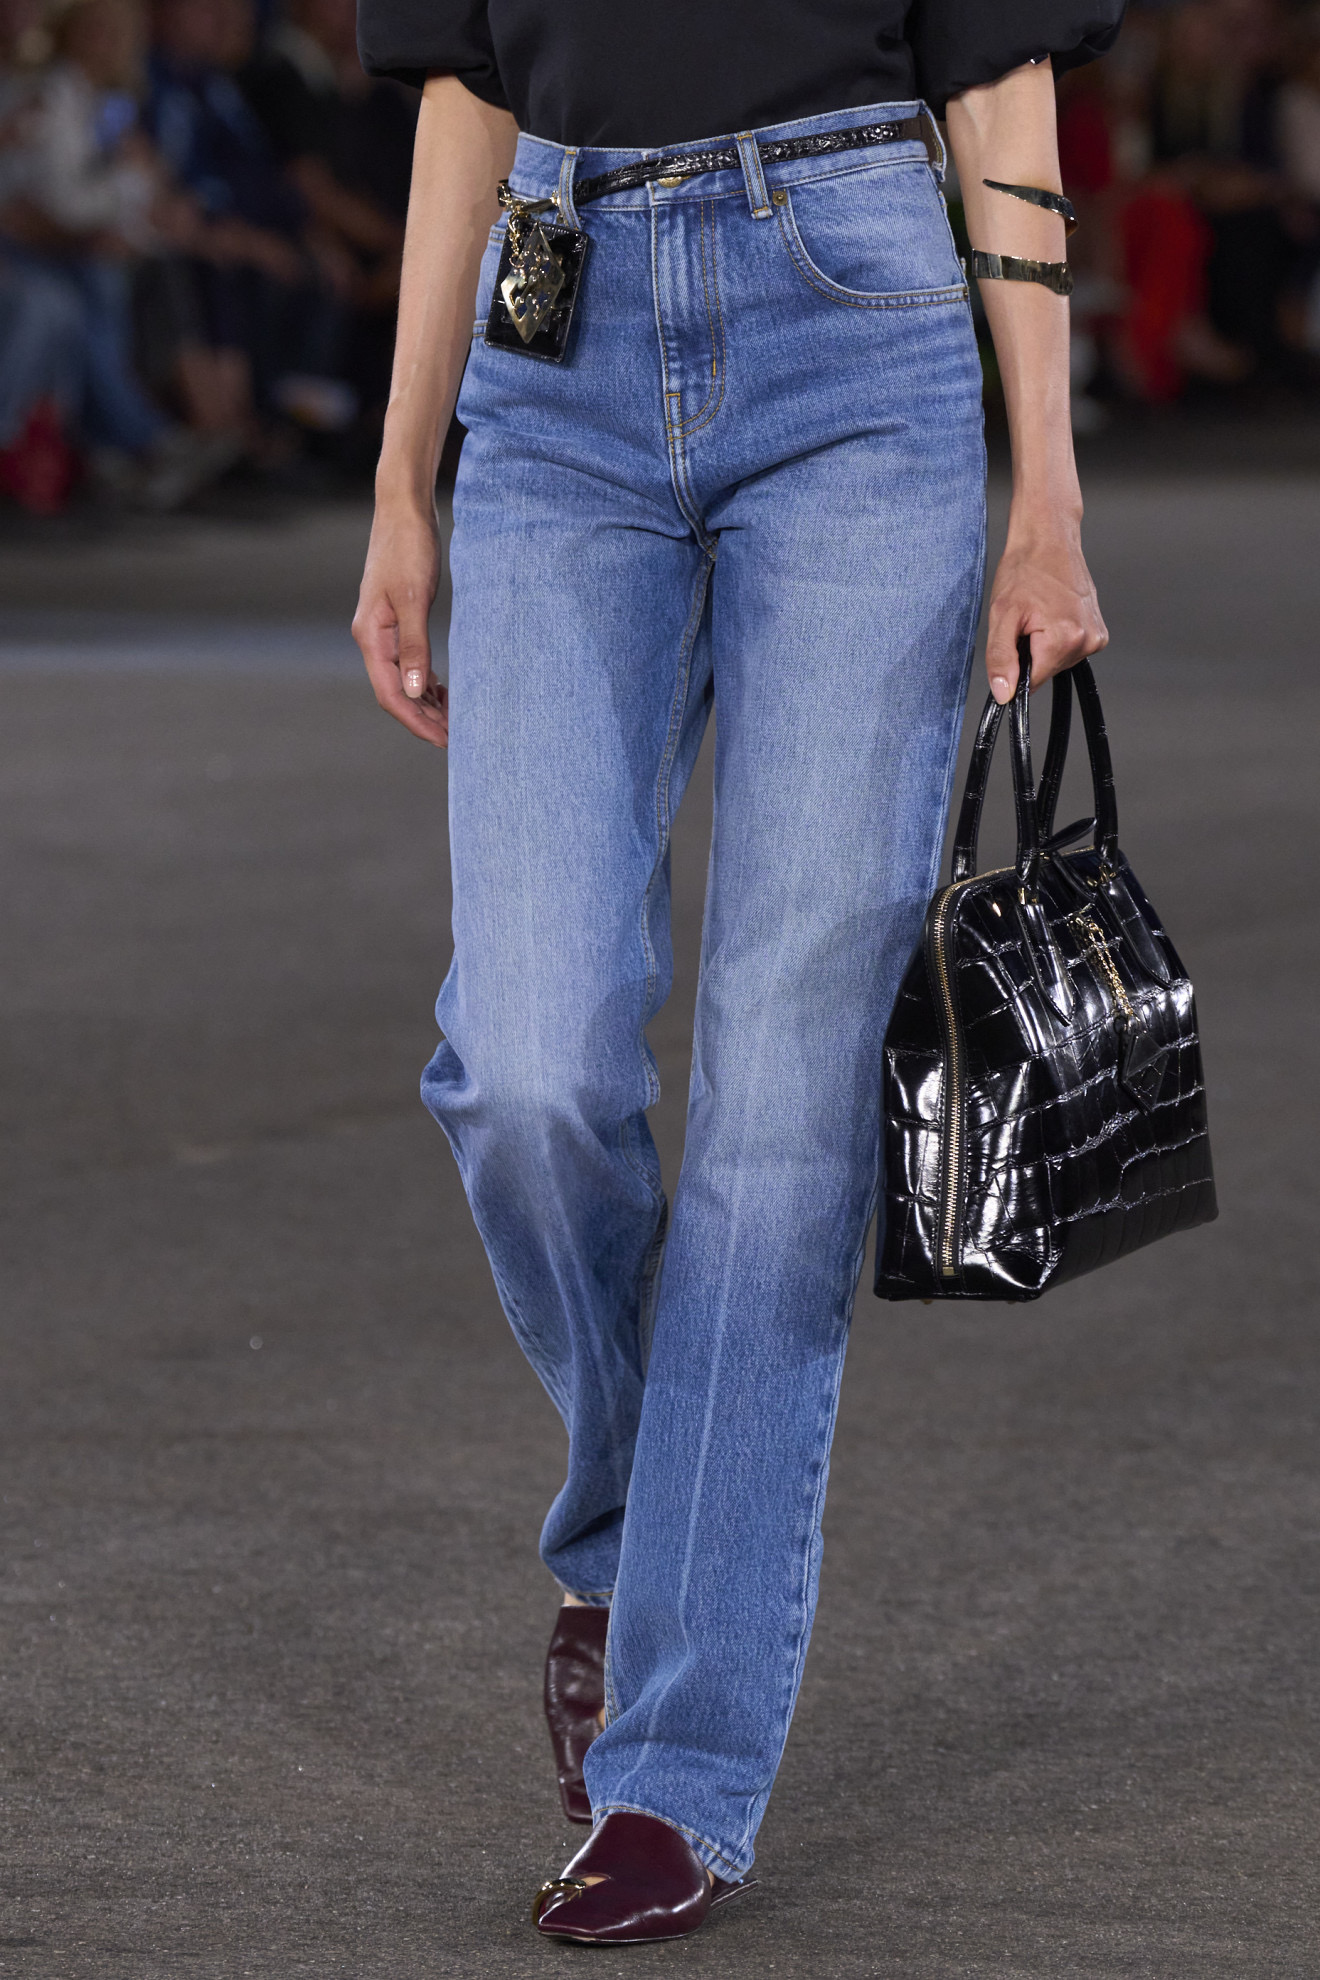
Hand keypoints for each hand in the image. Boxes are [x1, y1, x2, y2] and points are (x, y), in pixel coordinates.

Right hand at [352, 504, 447, 746]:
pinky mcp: (396, 620)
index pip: (390, 693)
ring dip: (426, 701)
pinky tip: (445, 689)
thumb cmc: (408, 548)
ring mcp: (383, 630)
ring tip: (454, 717)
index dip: (415, 721)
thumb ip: (414, 646)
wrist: (404, 510)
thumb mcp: (414, 599)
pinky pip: (408, 662)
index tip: (443, 740)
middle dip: (423, 717)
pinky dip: (426, 680)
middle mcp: (372, 638)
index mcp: (371, 636)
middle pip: (395, 692)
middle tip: (457, 736)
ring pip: (402, 680)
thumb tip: (413, 690)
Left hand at [984, 514, 1107, 703]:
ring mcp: (1097, 637)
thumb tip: (1004, 695)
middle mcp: (1088, 642)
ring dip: (1044, 644)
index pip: (1032, 683)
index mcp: (1065, 641)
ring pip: (1057, 662)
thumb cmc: (1025, 570)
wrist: (1050, 540)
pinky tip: (1054, 613)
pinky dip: (1057, 637)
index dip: (1015, 667)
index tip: (1015, 639)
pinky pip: (1070, 649)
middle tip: (1027, 620)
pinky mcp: (1099, 632)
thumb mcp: (1002, 616)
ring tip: (1041, 612)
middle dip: (1030, 652)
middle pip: (1046, 672)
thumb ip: (1001, 659)